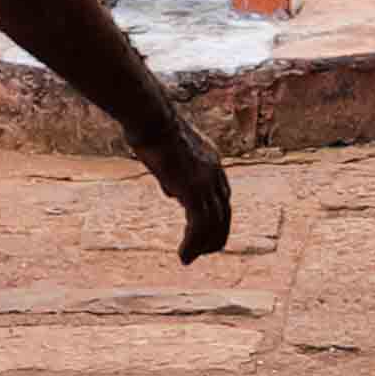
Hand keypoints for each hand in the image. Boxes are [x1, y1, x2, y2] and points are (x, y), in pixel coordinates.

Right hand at [151, 124, 232, 264]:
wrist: (151, 116)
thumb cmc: (152, 128)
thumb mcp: (168, 154)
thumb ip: (175, 175)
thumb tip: (173, 193)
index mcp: (212, 162)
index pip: (221, 197)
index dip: (216, 218)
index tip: (205, 233)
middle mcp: (214, 173)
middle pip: (224, 213)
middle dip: (215, 236)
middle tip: (202, 253)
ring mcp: (205, 182)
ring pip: (214, 224)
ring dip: (202, 246)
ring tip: (188, 259)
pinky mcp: (193, 190)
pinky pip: (199, 226)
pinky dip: (193, 244)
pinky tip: (184, 255)